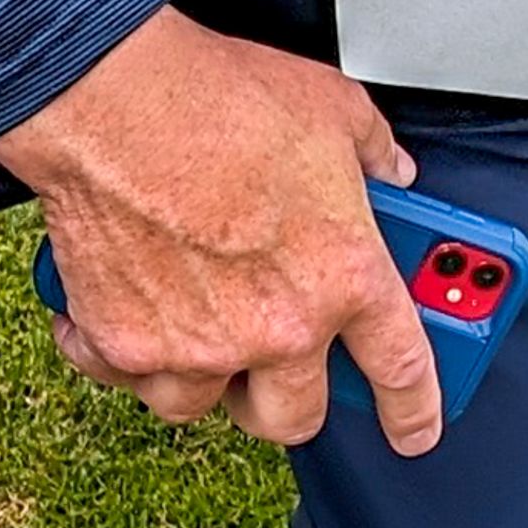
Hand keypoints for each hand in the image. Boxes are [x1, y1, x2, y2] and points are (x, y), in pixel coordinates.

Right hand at [0, 5, 443, 453]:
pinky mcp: (124, 344)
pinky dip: (123, 355)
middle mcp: (276, 326)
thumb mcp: (332, 109)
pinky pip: (127, 378)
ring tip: (196, 328)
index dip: (414, 410)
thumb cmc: (217, 98)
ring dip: (203, 377)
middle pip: (293, 417)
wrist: (113, 99)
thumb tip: (389, 167)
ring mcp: (197, 345)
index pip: (400, 369)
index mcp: (343, 275)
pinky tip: (125, 313)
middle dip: (289, 400)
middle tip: (279, 366)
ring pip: (202, 406)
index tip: (413, 429)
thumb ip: (372, 151)